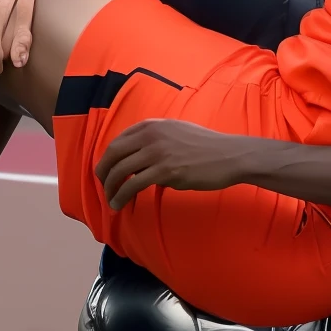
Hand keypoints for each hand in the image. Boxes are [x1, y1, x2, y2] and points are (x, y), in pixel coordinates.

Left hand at [96, 119, 254, 210]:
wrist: (229, 156)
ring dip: (110, 188)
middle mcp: (151, 135)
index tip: (106, 170)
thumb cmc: (207, 146)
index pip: (119, 140)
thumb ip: (157, 140)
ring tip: (110, 200)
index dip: (108, 157)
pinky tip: (119, 204)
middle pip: (114, 153)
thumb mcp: (177, 132)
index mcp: (153, 125)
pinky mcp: (165, 171)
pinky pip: (133, 185)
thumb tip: (140, 159)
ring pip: (120, 171)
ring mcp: (158, 152)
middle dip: (103, 172)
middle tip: (102, 185)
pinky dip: (121, 196)